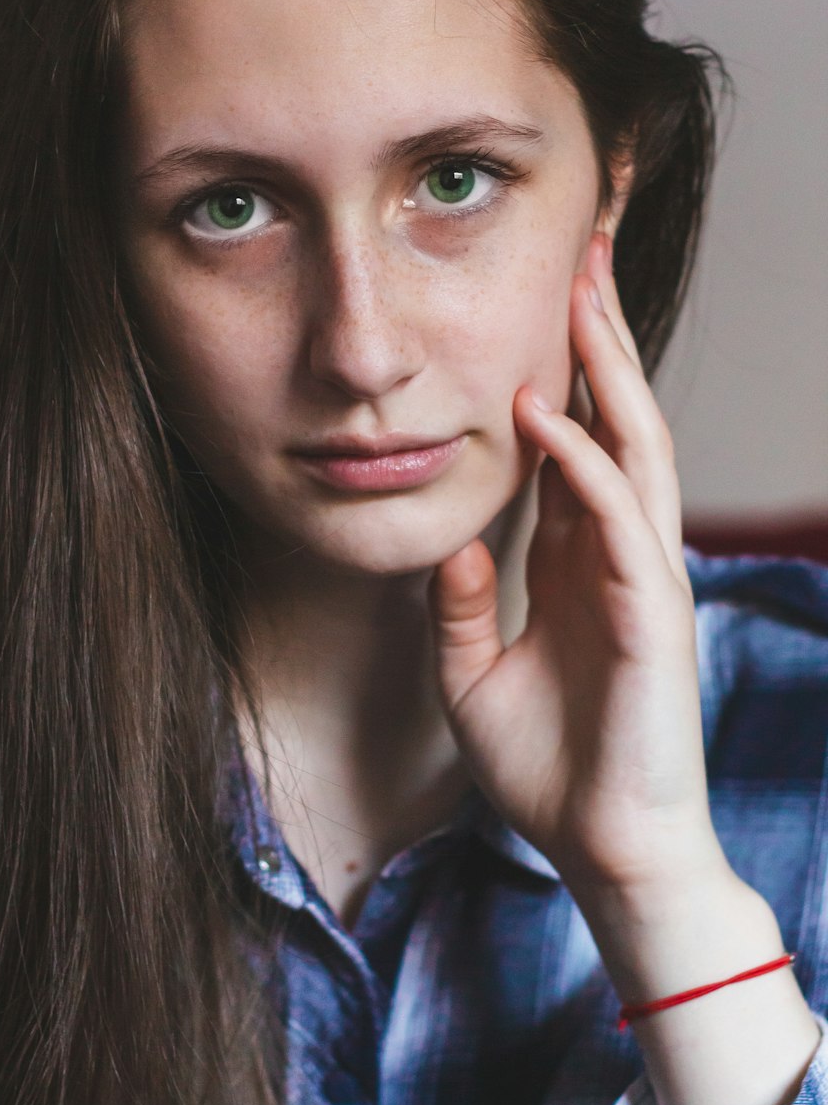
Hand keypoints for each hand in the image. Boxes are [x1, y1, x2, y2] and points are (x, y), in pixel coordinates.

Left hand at [427, 232, 725, 897]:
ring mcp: (643, 576)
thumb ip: (464, 602)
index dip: (566, 372)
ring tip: (580, 294)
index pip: (579, 442)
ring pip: (632, 447)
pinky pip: (619, 520)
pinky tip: (548, 415)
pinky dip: (583, 463)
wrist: (601, 850)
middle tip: (582, 254)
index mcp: (584, 559)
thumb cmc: (550, 769)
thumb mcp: (475, 672)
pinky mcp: (652, 612)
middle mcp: (619, 551)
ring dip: (605, 371)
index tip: (546, 302)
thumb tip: (453, 541)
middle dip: (598, 339)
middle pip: (616, 420)